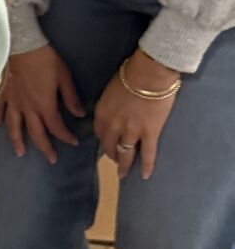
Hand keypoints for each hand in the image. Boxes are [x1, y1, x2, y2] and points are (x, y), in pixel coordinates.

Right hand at [0, 44, 84, 162]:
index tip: (73, 143)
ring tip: (20, 152)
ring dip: (18, 141)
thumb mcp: (63, 76)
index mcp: (44, 105)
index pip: (56, 127)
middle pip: (36, 133)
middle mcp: (28, 109)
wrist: (22, 44)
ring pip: (14, 127)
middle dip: (45, 147)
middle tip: (51, 159)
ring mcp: (13, 103)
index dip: (65, 137)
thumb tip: (79, 114)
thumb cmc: (45, 59)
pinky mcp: (3, 95)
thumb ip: (70, 97)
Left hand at [93, 48, 179, 180]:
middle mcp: (113, 126)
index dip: (103, 139)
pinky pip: (148, 154)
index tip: (106, 143)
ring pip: (125, 153)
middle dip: (111, 154)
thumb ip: (111, 101)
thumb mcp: (111, 87)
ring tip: (123, 173)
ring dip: (124, 164)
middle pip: (109, 145)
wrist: (149, 73)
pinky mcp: (150, 134)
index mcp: (102, 112)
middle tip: (114, 160)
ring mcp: (131, 132)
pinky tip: (145, 175)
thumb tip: (115, 105)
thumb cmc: (130, 73)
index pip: (99, 132)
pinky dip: (147, 166)